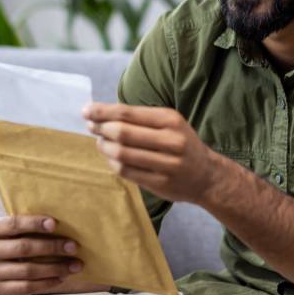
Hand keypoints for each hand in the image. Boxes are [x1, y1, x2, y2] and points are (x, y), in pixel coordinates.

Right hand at [0, 215, 85, 294]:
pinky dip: (47, 283)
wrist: (8, 265)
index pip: (14, 224)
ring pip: (27, 270)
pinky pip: (26, 287)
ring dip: (55, 268)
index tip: (55, 224)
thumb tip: (67, 219)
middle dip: (52, 247)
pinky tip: (62, 277)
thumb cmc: (22, 240)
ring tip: (75, 265)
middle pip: (23, 248)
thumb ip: (37, 225)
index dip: (34, 223)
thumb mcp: (24, 229)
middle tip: (74, 247)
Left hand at [82, 102, 218, 204]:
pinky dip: (113, 164)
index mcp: (171, 120)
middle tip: (91, 127)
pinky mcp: (160, 183)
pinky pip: (127, 172)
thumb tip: (102, 114)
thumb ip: (140, 119)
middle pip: (122, 133)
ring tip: (100, 143)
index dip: (103, 112)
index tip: (86, 111)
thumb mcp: (170, 123)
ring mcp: (166, 164)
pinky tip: (111, 158)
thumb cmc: (182, 143)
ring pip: (122, 154)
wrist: (207, 175)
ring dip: (104, 147)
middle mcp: (170, 141)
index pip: (128, 113)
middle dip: (101, 129)